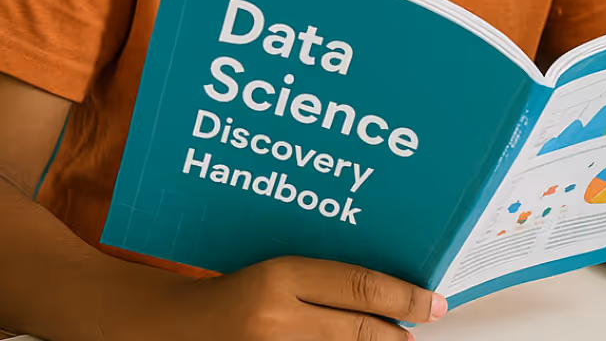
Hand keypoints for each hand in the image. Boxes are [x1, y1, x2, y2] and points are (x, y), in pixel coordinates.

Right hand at [138, 256, 446, 340]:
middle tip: (427, 321)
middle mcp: (277, 319)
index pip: (362, 289)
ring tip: (398, 340)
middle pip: (361, 331)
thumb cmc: (226, 289)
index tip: (436, 302)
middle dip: (400, 331)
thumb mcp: (275, 270)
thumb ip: (322, 277)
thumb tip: (381, 285)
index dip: (406, 297)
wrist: (169, 327)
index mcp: (280, 277)